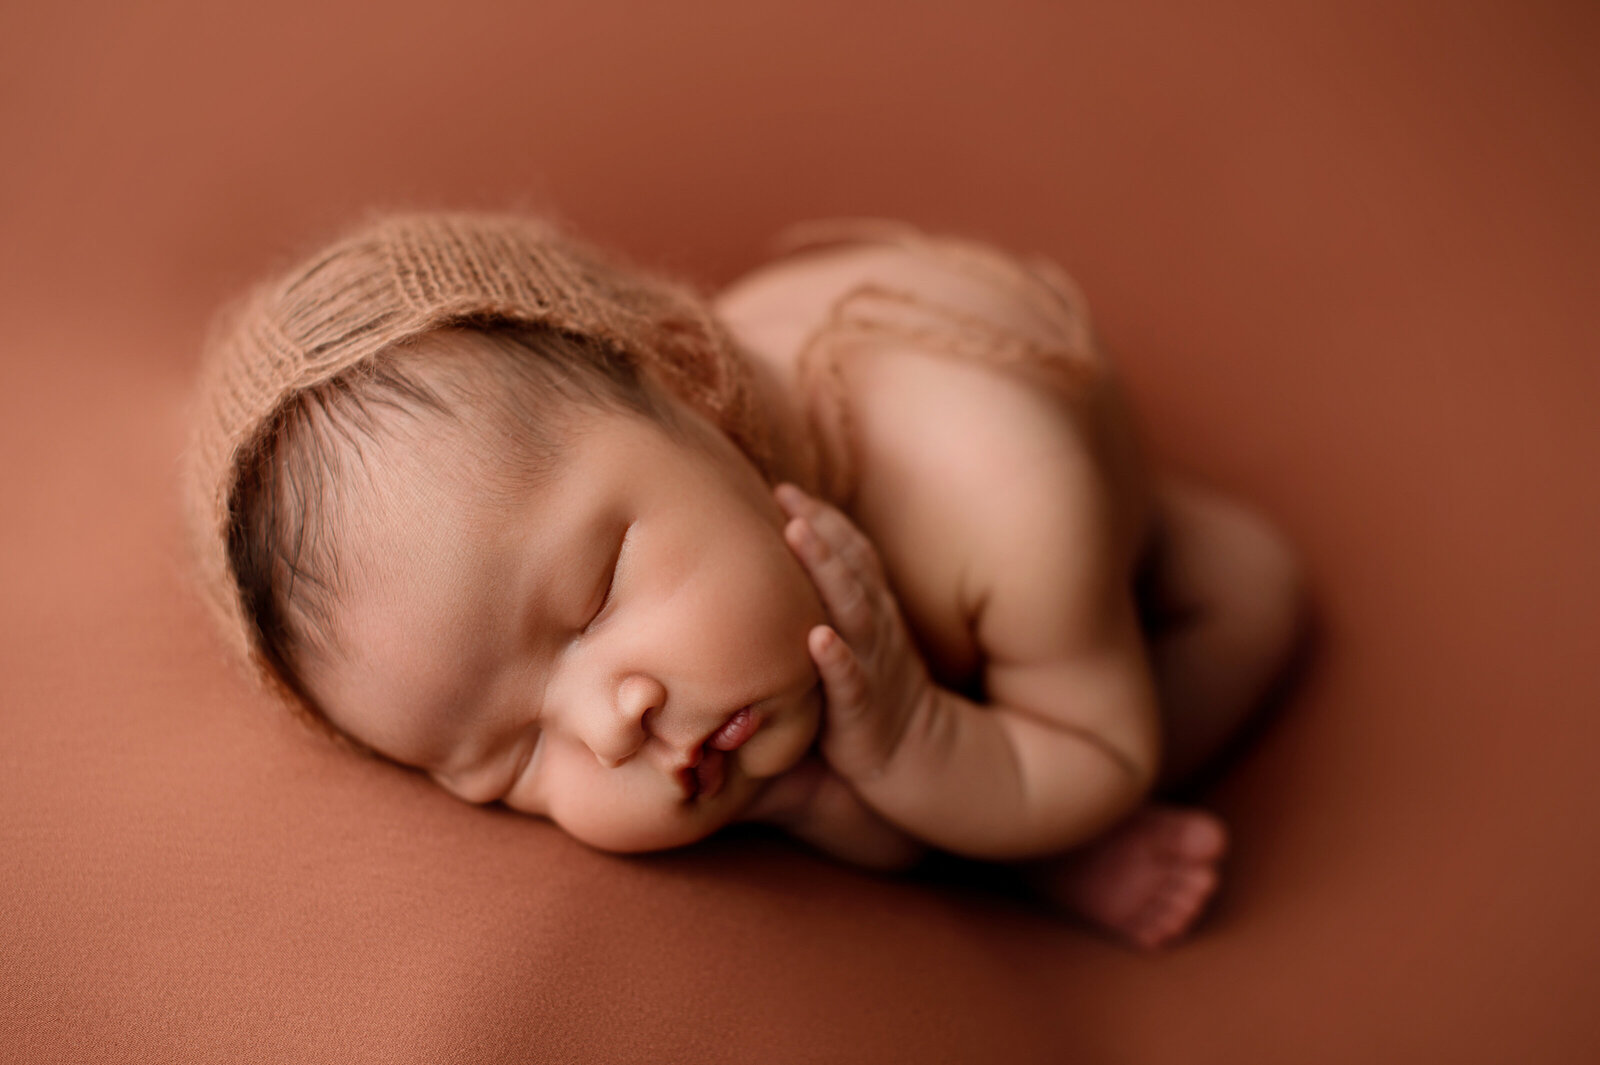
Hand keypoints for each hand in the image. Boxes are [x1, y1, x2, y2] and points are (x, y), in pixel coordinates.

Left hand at [775, 484, 936, 782]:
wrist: (919, 754)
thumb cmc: (870, 694)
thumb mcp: (856, 642)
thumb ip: (829, 604)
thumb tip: (775, 568)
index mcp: (872, 611)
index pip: (852, 554)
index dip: (824, 519)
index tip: (786, 489)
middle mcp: (875, 630)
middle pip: (851, 570)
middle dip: (820, 531)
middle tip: (787, 496)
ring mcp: (872, 666)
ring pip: (852, 612)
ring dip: (827, 571)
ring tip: (797, 535)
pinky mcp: (863, 711)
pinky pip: (850, 680)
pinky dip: (835, 658)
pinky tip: (818, 638)